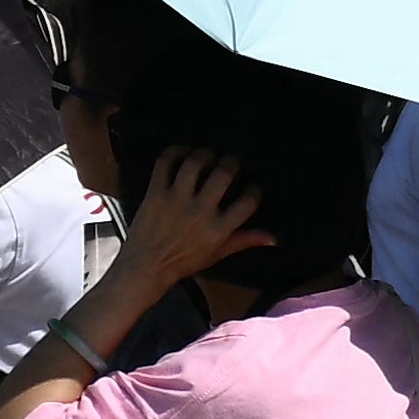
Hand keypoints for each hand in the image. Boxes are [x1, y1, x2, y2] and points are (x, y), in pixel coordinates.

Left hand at [100, 148, 264, 322]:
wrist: (145, 266)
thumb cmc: (183, 262)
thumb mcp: (217, 254)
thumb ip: (243, 241)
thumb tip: (273, 238)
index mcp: (218, 229)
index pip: (247, 202)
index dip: (254, 190)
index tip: (251, 186)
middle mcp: (200, 211)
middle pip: (223, 174)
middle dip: (231, 163)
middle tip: (230, 163)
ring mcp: (176, 200)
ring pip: (194, 163)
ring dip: (204, 154)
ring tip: (207, 156)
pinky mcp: (155, 193)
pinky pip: (165, 163)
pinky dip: (174, 152)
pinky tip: (182, 152)